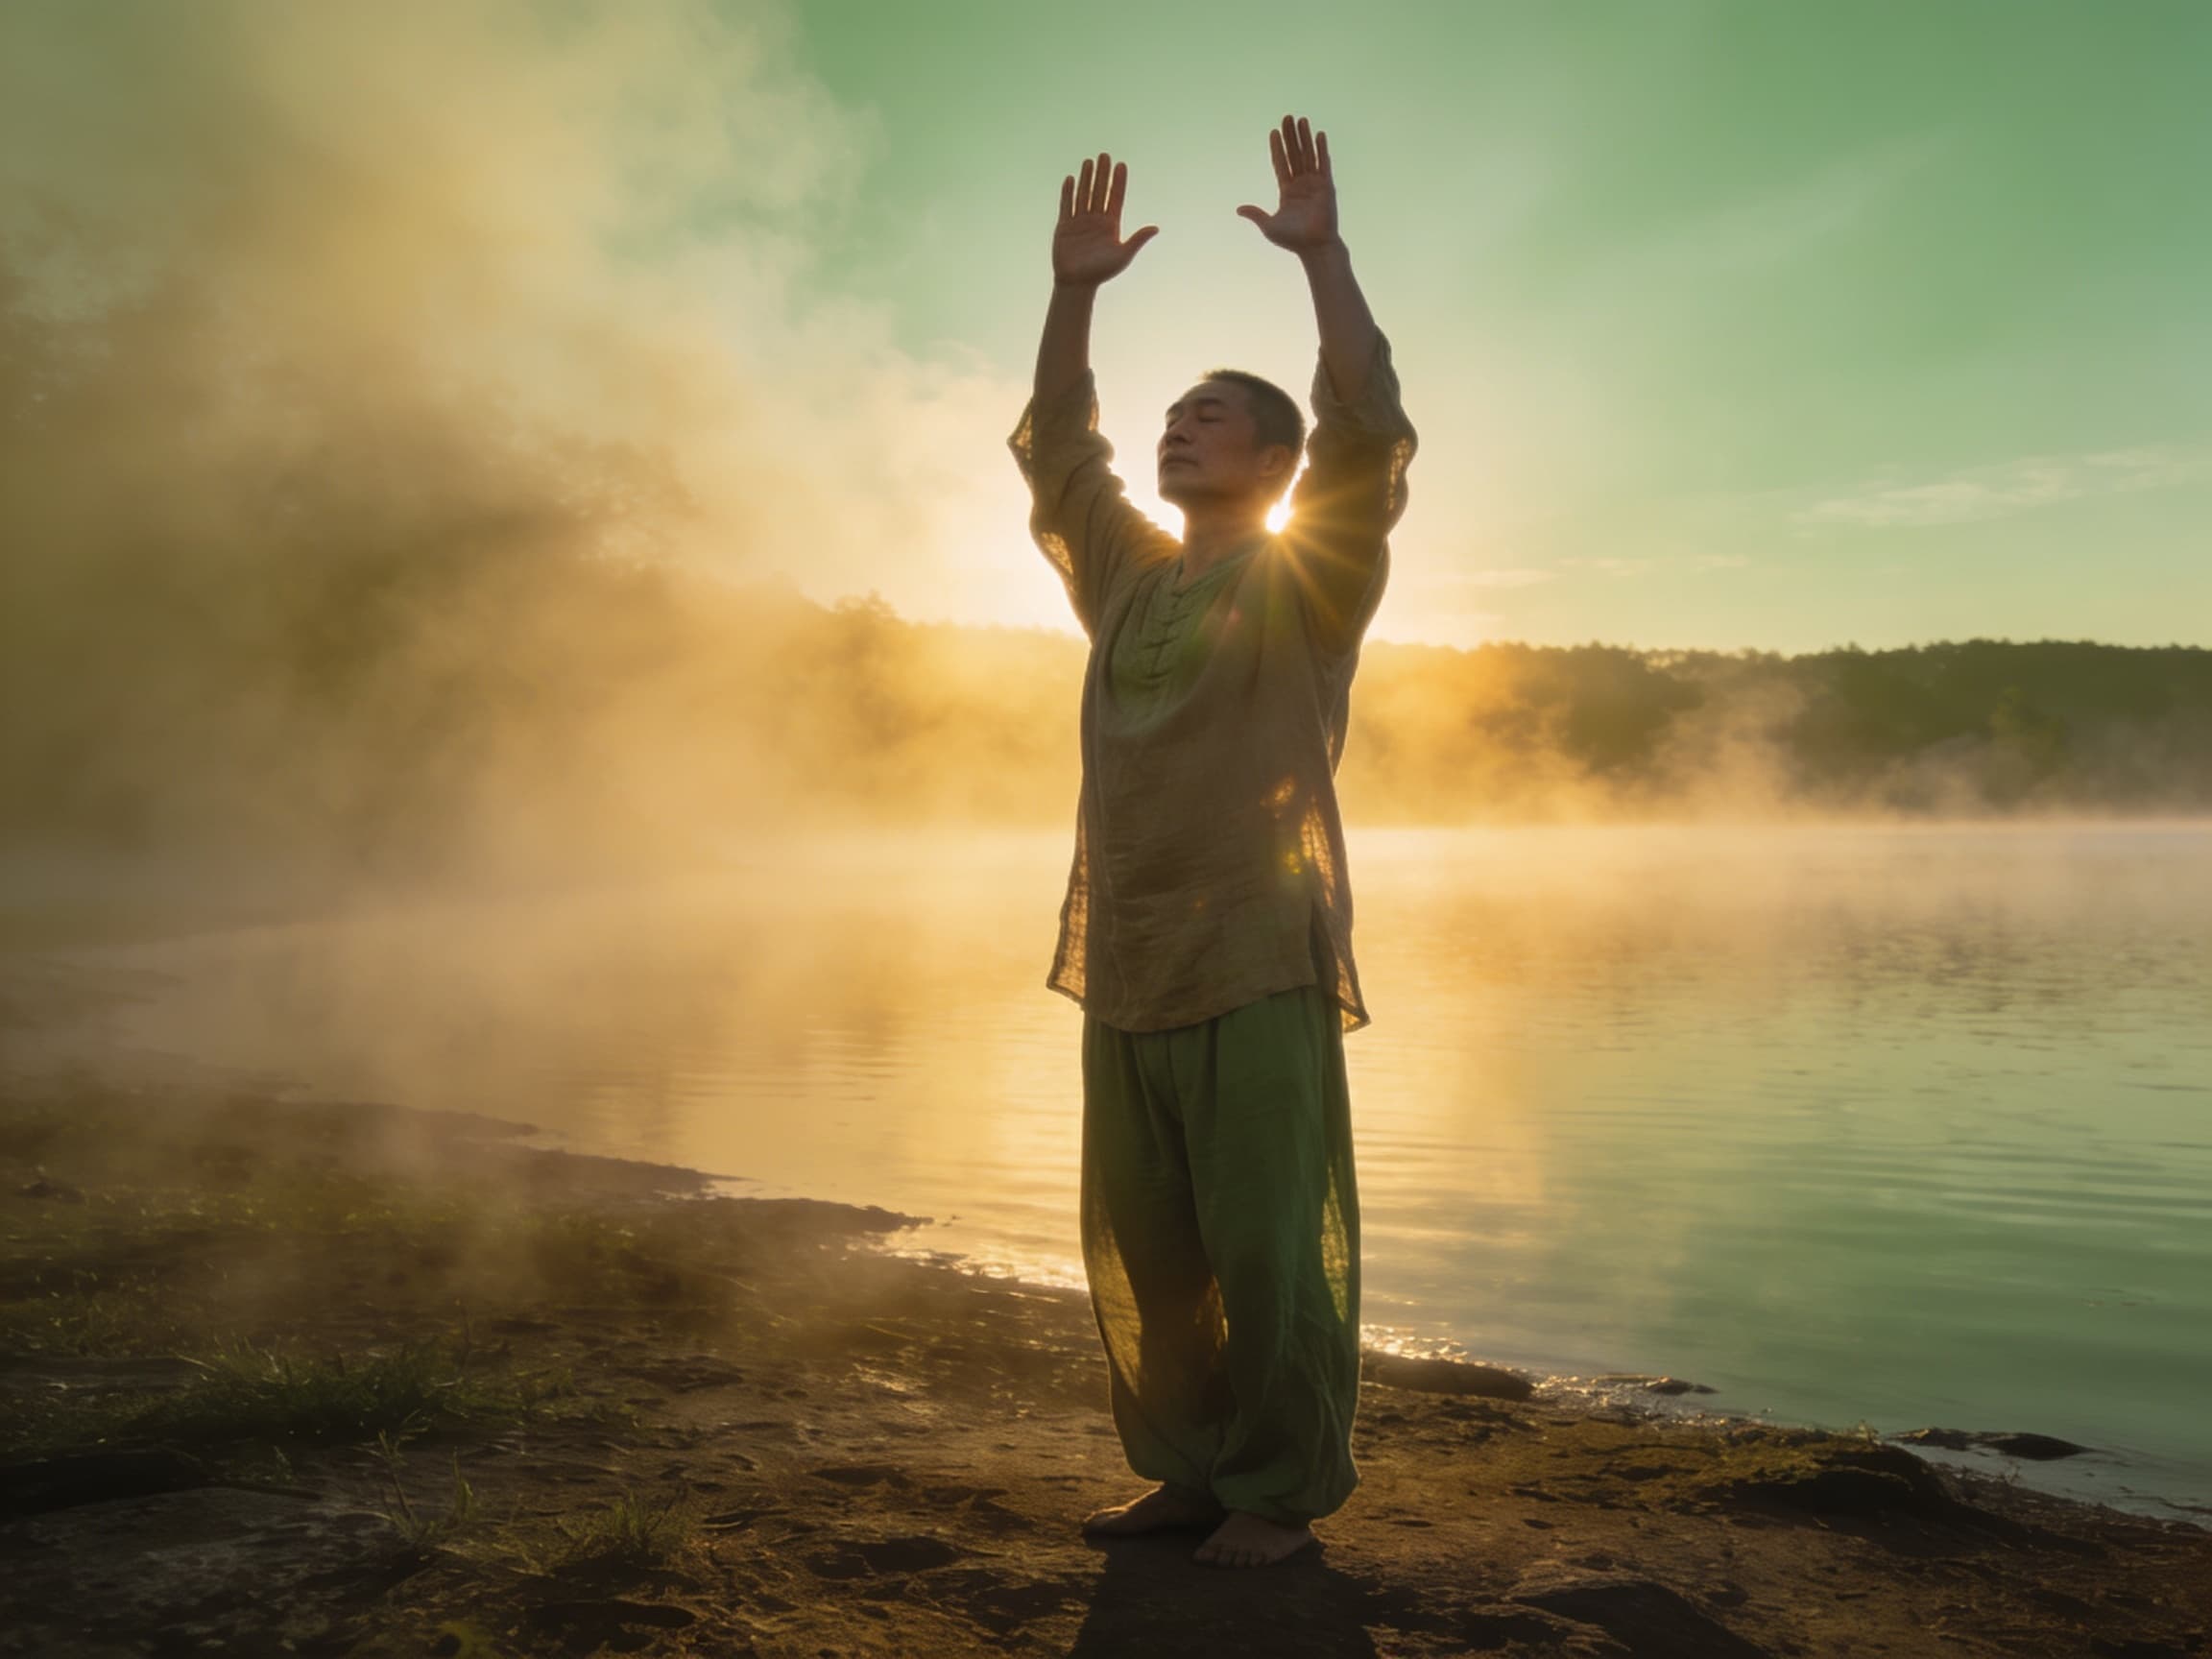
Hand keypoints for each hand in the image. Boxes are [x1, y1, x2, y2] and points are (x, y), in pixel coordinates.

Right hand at [1052, 152, 1158, 288]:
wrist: (1077, 283)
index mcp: (1111, 225)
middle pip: (1100, 191)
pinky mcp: (1065, 226)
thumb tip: (1155, 228)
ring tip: (1089, 161)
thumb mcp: (1123, 255)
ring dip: (1086, 178)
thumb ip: (1137, 239)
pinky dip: (1068, 192)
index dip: (1118, 182)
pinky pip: (1066, 205)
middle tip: (1105, 155)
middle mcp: (1096, 220)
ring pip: (1084, 194)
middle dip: (1103, 174)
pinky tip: (1070, 179)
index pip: (1116, 198)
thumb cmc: (1101, 272)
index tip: (1121, 165)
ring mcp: (1080, 222)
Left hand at [1237, 114, 1339, 255]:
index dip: (1277, 148)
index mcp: (1287, 191)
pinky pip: (1323, 163)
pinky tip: (1318, 135)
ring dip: (1304, 137)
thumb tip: (1239, 209)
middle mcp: (1301, 184)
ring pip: (1307, 155)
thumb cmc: (1293, 240)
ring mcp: (1314, 184)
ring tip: (1300, 119)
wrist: (1313, 247)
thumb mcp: (1269, 226)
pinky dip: (1321, 149)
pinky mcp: (1326, 186)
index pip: (1281, 164)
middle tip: (1286, 117)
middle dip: (1290, 136)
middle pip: (1294, 154)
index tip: (1273, 132)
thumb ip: (1256, 214)